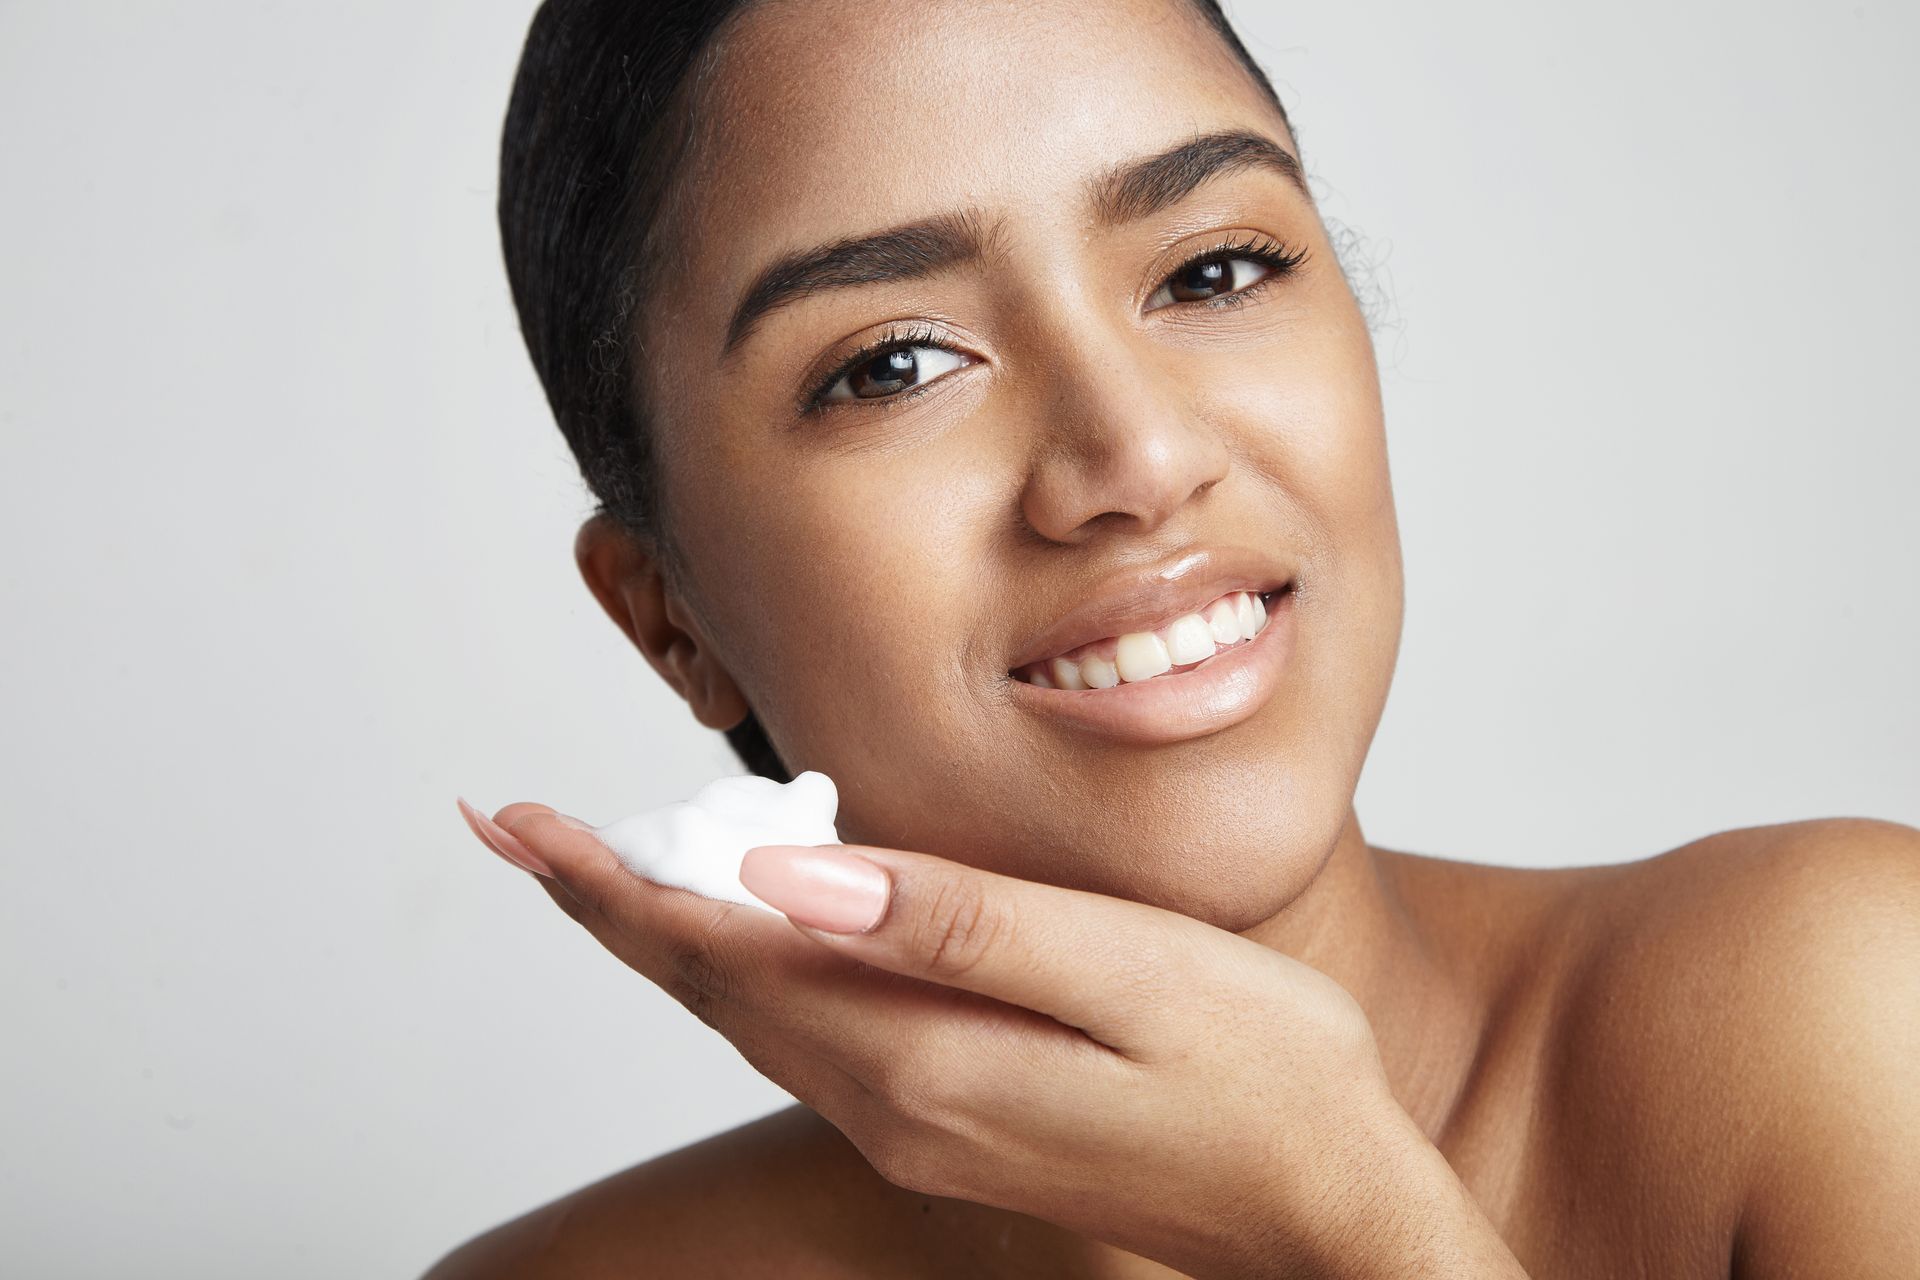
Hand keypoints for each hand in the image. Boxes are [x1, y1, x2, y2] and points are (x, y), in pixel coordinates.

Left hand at [460, 801, 1523, 1278]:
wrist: (1325, 1214)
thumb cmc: (1260, 1074)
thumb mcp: (1123, 975)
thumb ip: (953, 924)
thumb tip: (788, 877)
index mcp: (921, 1056)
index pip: (723, 954)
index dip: (613, 882)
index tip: (515, 823)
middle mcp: (895, 1105)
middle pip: (714, 992)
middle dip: (611, 903)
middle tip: (518, 831)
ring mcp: (920, 1127)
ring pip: (754, 1019)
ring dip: (669, 940)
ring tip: (602, 868)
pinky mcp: (953, 1124)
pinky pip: (814, 1040)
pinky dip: (749, 977)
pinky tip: (748, 935)